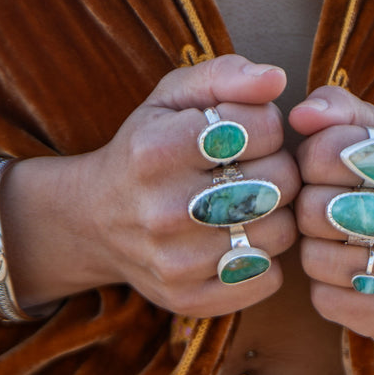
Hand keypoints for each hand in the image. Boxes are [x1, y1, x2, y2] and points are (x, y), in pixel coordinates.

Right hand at [26, 55, 301, 316]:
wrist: (93, 220)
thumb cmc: (145, 148)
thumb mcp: (172, 96)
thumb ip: (225, 75)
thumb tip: (276, 79)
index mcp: (156, 150)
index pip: (264, 128)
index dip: (266, 126)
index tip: (244, 134)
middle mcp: (162, 210)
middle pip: (280, 183)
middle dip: (276, 168)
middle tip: (250, 169)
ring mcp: (175, 262)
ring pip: (280, 233)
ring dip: (275, 214)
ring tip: (244, 204)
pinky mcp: (188, 299)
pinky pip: (269, 278)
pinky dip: (266, 258)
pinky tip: (238, 240)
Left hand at [288, 86, 373, 343]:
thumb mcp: (367, 134)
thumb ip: (334, 108)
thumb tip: (301, 115)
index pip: (326, 152)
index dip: (309, 160)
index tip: (324, 168)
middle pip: (315, 209)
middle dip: (308, 208)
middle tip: (326, 210)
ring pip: (316, 259)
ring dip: (312, 250)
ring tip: (337, 242)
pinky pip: (326, 301)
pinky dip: (323, 288)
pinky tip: (346, 277)